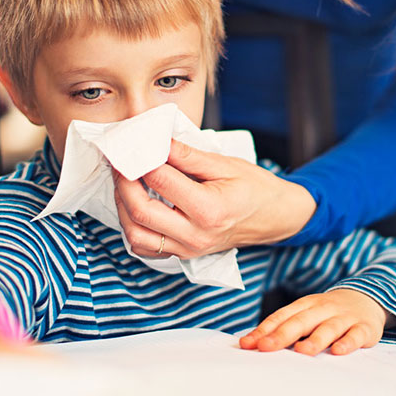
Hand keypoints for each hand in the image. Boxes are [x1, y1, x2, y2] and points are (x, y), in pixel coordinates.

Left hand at [113, 140, 316, 258]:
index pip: (161, 181)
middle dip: (123, 183)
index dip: (141, 159)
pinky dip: (132, 227)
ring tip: (124, 182)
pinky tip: (134, 205)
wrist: (276, 218)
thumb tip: (157, 141)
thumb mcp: (226, 164)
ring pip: (136, 234)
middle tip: (119, 161)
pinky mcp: (183, 254)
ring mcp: (188, 249)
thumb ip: (188, 155)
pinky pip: (145, 248)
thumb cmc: (256, 189)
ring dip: (122, 207)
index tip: (132, 144)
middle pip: (141, 211)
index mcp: (210, 210)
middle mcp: (196, 235)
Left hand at [239, 289, 389, 355]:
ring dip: (314, 340)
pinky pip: (355, 335)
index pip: (282, 317)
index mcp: (305, 305)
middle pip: (301, 321)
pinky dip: (347, 343)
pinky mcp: (364, 328)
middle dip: (282, 335)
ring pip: (328, 328)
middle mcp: (323, 309)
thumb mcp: (307, 314)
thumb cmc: (328, 312)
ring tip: (301, 351)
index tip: (247, 344)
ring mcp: (344, 317)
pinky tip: (338, 352)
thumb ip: (286, 327)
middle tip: (265, 347)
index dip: (264, 330)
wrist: (367, 298)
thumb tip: (256, 344)